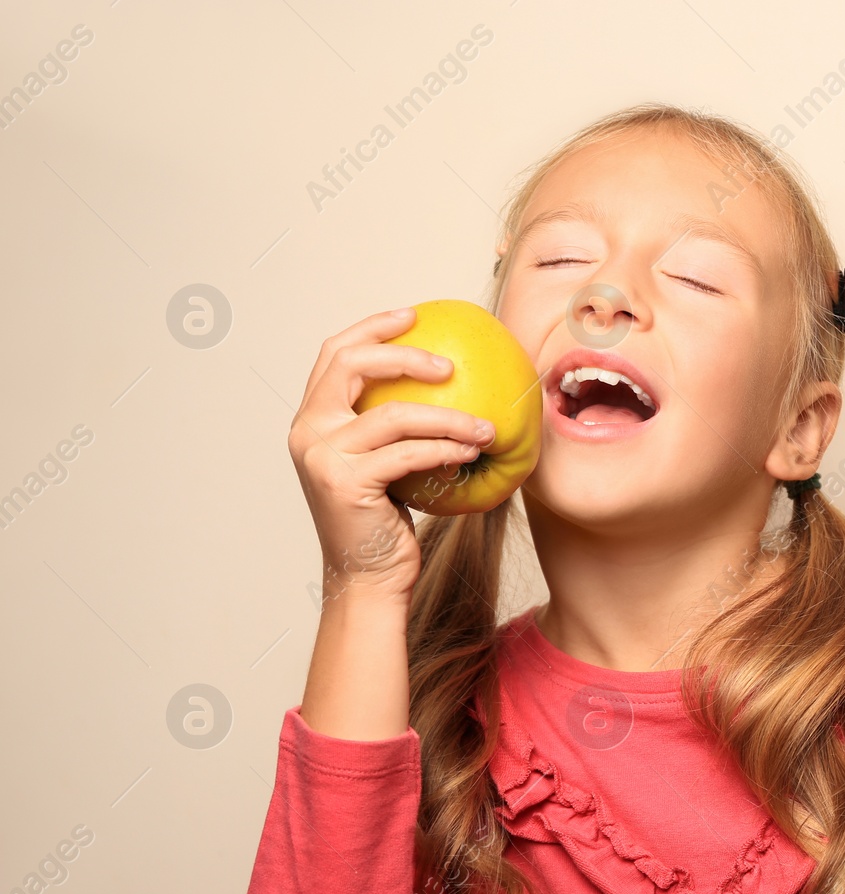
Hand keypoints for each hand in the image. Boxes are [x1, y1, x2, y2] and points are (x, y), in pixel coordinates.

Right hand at [287, 307, 496, 601]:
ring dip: (449, 416)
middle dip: (404, 354)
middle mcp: (308, 431)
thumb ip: (392, 427)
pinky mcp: (344, 482)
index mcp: (313, 420)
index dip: (372, 327)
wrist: (367, 578)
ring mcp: (322, 457)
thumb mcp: (384, 463)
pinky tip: (475, 452)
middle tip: (450, 365)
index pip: (334, 355)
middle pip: (351, 365)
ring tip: (486, 425)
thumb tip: (450, 385)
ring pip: (393, 414)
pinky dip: (446, 448)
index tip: (414, 316)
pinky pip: (408, 453)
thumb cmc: (384, 522)